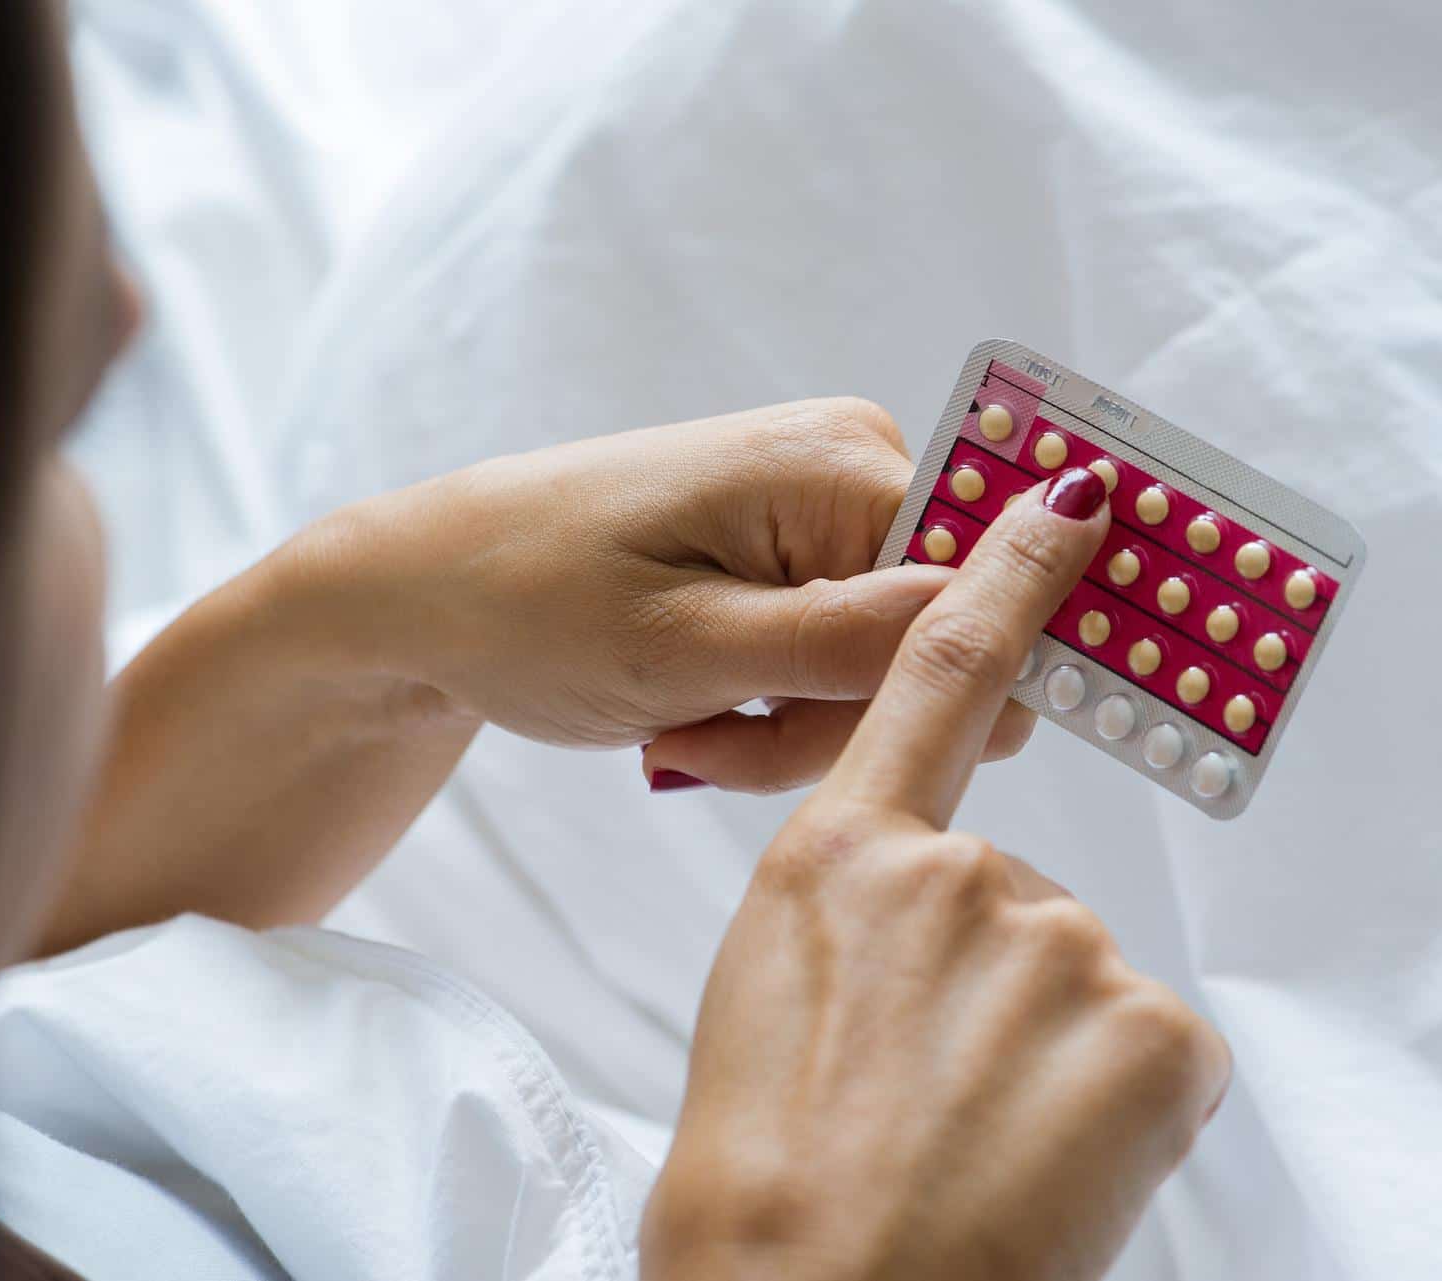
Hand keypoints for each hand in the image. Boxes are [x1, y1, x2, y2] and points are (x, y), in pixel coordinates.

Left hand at [286, 399, 1035, 787]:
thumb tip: (1024, 623)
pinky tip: (691, 714)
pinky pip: (834, 657)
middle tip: (712, 742)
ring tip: (682, 728)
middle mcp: (853, 463)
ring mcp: (821, 508)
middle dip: (834, 724)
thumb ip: (861, 642)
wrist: (417, 595)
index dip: (931, 696)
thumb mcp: (693, 648)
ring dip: (789, 729)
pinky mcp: (789, 549)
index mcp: (845, 463)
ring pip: (883, 669)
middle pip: (935, 643)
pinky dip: (769, 710)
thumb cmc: (526, 605)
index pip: (987, 599)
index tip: (810, 739)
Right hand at [640, 474, 1231, 1280]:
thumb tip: (914, 929)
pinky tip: (1040, 1171)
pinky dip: (1116, 1120)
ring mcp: (1059, 944)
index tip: (1076, 504)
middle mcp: (954, 876)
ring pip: (1085, 991)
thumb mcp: (768, 999)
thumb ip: (857, 918)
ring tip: (973, 1150)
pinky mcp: (1151, 1030)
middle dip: (998, 998)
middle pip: (1019, 902)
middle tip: (932, 1103)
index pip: (935, 676)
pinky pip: (1154, 1061)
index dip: (1011, 578)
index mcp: (839, 858)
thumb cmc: (760, 1173)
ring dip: (1052, 1070)